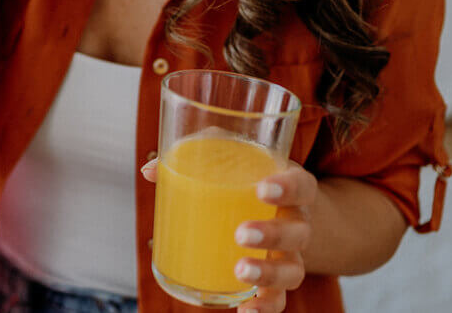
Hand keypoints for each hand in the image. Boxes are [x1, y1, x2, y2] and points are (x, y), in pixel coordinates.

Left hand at [139, 159, 316, 312]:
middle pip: (298, 232)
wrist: (276, 208)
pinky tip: (245, 311)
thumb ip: (195, 155)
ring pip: (293, 270)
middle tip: (241, 234)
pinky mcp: (276, 279)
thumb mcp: (229, 159)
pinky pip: (278, 299)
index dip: (287, 187)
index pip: (301, 185)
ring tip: (241, 272)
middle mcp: (296, 222)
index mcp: (289, 187)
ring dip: (268, 273)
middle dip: (272, 235)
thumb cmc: (246, 176)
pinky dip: (265, 308)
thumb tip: (150, 171)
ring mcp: (289, 254)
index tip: (262, 189)